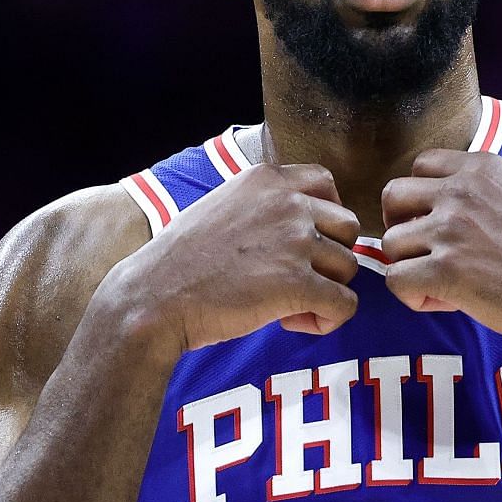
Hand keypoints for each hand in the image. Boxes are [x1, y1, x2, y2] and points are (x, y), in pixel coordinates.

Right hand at [115, 163, 361, 352]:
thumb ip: (265, 205)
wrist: (152, 298)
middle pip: (348, 228)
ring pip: (349, 267)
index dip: (326, 215)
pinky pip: (345, 304)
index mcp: (266, 179)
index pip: (326, 181)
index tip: (308, 240)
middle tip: (296, 279)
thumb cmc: (182, 261)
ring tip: (287, 304)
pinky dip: (328, 319)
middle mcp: (287, 203)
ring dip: (326, 290)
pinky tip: (294, 323)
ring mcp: (295, 242)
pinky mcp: (298, 284)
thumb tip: (307, 226)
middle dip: (330, 256)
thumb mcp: (222, 206)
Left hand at [379, 148, 501, 351]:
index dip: (420, 199)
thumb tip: (431, 214)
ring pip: (389, 243)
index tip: (438, 225)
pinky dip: (413, 297)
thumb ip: (478, 194)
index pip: (420, 165)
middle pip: (392, 196)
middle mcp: (463, 190)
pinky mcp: (446, 269)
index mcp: (483, 167)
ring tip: (443, 284)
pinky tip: (445, 302)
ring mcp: (452, 228)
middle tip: (425, 253)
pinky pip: (396, 281)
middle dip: (400, 227)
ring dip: (410, 267)